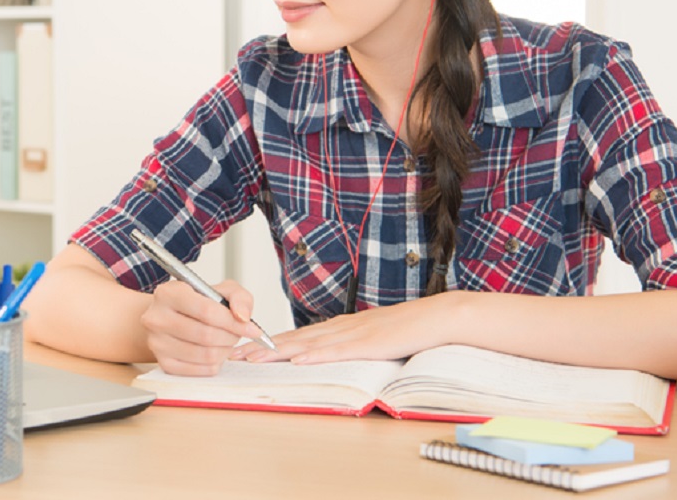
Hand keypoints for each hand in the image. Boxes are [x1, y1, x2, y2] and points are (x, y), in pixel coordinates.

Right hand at [141, 279, 263, 374]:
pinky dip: (215, 363)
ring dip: (225, 350)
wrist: (172, 316)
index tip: (251, 328)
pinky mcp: (163, 363)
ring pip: (204, 355)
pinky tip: (217, 351)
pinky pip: (199, 370)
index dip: (233, 322)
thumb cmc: (198, 301)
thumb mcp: (221, 289)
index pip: (207, 311)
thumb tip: (243, 317)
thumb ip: (239, 297)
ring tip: (228, 340)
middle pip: (206, 335)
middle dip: (231, 337)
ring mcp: (157, 343)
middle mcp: (157, 318)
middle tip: (238, 333)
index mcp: (169, 293)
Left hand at [233, 291, 462, 365]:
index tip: (252, 348)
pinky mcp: (369, 343)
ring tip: (256, 359)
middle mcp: (345, 326)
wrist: (436, 316)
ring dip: (281, 352)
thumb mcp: (376, 334)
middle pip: (299, 337)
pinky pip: (338, 351)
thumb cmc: (410, 327)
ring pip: (311, 344)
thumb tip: (337, 353)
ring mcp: (356, 334)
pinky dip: (316, 356)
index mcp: (346, 325)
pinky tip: (299, 360)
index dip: (276, 342)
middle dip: (266, 347)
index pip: (304, 334)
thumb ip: (356, 342)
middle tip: (239, 354)